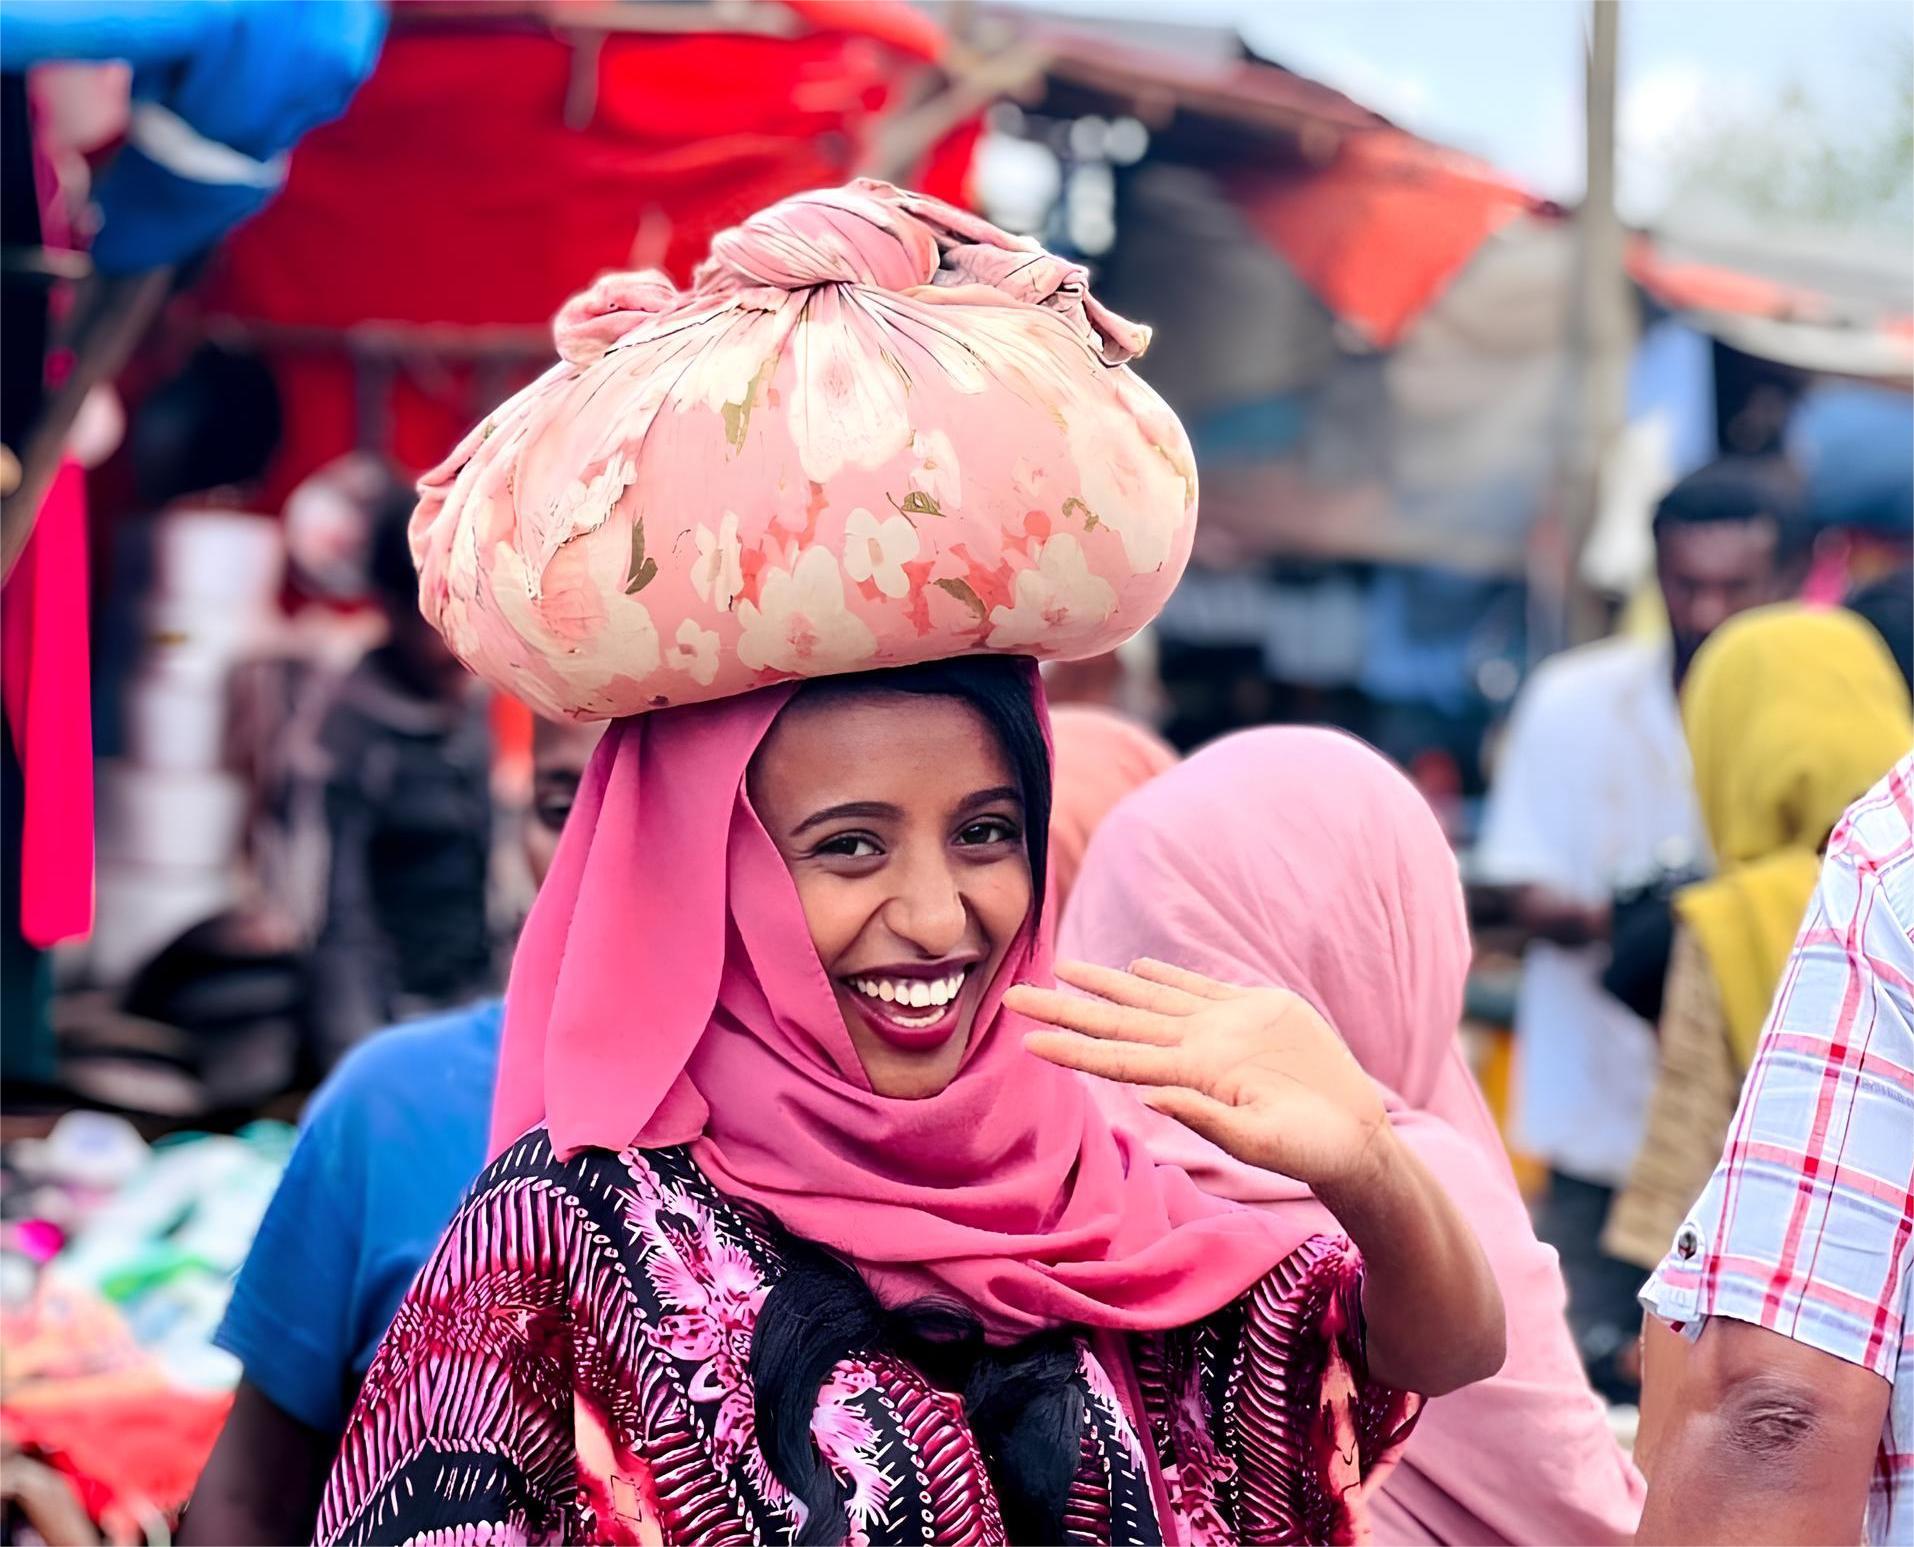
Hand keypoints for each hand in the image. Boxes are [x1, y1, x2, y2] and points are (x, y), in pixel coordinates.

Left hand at [1006, 958, 1388, 1190]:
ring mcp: (1220, 1029)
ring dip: (1105, 984)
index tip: (1024, 1037)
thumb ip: (1208, 1118)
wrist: (1351, 1135)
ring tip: (1064, 965)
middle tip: (1012, 992)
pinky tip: (1136, 967)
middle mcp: (1193, 1050)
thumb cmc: (1307, 1149)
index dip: (1070, 1046)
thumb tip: (1153, 1096)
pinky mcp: (1252, 1011)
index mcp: (1188, 1078)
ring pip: (1148, 999)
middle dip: (1064, 1007)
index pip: (1114, 1059)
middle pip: (1115, 1023)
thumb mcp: (1258, 1140)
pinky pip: (1197, 988)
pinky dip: (1164, 976)